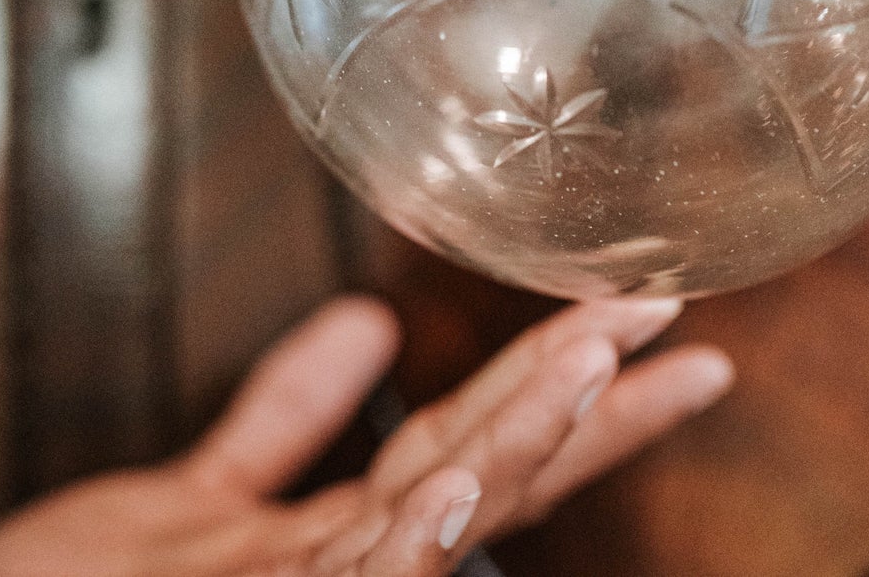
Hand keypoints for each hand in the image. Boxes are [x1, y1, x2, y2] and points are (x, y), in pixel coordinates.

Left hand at [0, 294, 732, 575]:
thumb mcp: (201, 496)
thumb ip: (286, 414)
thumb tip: (369, 319)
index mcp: (349, 526)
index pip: (486, 436)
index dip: (570, 379)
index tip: (645, 321)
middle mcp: (356, 560)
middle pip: (495, 466)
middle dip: (585, 394)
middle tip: (668, 317)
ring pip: (441, 516)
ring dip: (522, 441)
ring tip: (594, 359)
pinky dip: (411, 541)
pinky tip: (455, 485)